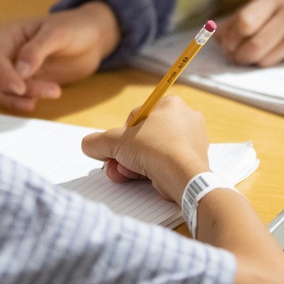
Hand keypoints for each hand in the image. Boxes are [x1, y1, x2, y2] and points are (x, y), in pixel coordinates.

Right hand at [0, 2, 120, 110]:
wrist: (93, 38)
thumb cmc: (75, 28)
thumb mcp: (58, 33)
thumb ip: (37, 50)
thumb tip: (19, 72)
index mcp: (11, 34)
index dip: (5, 76)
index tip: (21, 89)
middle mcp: (9, 52)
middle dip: (19, 90)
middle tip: (53, 90)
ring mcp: (17, 69)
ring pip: (2, 91)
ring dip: (20, 99)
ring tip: (53, 93)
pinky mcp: (28, 83)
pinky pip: (15, 97)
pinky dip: (23, 102)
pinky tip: (39, 101)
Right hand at [81, 96, 209, 201]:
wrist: (183, 175)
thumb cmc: (155, 149)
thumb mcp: (115, 142)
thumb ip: (97, 142)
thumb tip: (89, 145)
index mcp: (170, 104)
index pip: (137, 117)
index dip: (122, 134)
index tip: (115, 148)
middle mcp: (185, 119)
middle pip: (144, 137)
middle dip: (126, 154)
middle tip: (116, 165)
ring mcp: (192, 141)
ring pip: (154, 152)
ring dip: (135, 164)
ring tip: (127, 174)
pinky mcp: (194, 160)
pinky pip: (166, 163)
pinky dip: (152, 171)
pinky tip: (144, 179)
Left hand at [216, 0, 283, 66]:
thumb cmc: (276, 14)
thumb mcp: (256, 10)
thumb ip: (232, 22)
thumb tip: (216, 37)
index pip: (245, 21)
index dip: (231, 38)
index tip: (227, 45)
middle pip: (255, 42)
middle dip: (238, 54)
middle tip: (234, 56)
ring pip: (264, 56)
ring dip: (250, 60)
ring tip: (249, 56)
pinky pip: (275, 62)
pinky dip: (264, 63)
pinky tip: (267, 55)